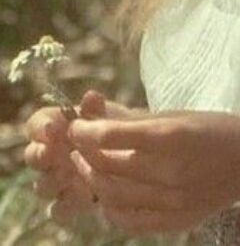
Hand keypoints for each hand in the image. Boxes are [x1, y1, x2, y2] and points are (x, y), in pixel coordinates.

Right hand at [24, 90, 138, 225]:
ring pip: (42, 185)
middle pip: (32, 156)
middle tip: (57, 154)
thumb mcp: (114, 115)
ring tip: (77, 175)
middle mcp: (50, 153)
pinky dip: (68, 206)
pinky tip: (86, 198)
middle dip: (42, 156)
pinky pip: (56, 210)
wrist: (140, 153)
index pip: (35, 125)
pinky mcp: (68, 203)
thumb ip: (99, 109)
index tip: (53, 130)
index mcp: (56, 126)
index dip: (41, 128)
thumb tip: (91, 96)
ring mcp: (57, 180)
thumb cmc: (121, 127)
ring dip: (56, 181)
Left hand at [67, 110, 239, 234]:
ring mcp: (173, 202)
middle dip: (84, 154)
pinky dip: (110, 208)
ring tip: (89, 165)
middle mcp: (171, 172)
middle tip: (78, 144)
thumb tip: (94, 112)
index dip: (86, 131)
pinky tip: (108, 194)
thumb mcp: (177, 115)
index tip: (76, 125)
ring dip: (93, 179)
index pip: (113, 137)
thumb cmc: (215, 128)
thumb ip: (134, 118)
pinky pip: (129, 220)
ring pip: (113, 195)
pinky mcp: (175, 222)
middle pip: (108, 167)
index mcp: (174, 136)